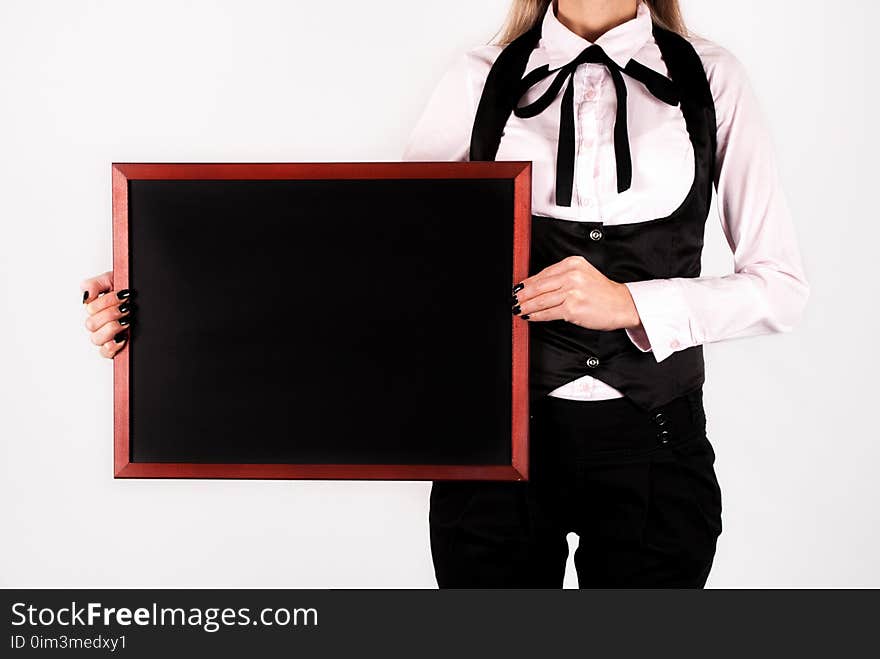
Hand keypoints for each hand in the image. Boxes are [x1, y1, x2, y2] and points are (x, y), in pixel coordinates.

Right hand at [81, 270, 132, 358]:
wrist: (150, 300)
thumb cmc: (130, 292)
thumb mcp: (113, 280)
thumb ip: (95, 284)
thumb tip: (86, 296)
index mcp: (95, 307)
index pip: (89, 308)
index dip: (107, 301)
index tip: (124, 295)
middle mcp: (98, 323)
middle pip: (91, 324)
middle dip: (111, 313)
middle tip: (127, 308)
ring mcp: (105, 336)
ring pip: (96, 338)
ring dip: (112, 328)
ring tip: (127, 321)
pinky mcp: (114, 348)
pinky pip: (105, 352)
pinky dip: (112, 346)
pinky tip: (123, 337)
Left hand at [511, 255, 641, 331]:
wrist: (622, 305)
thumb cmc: (602, 293)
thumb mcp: (582, 275)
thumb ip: (561, 277)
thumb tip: (534, 286)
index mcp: (572, 263)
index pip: (543, 273)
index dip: (527, 282)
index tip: (517, 288)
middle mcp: (572, 275)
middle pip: (539, 286)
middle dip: (522, 294)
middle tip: (513, 299)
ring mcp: (572, 291)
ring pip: (541, 300)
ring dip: (526, 306)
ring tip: (518, 309)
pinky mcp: (572, 307)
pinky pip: (548, 312)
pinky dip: (536, 315)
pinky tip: (530, 316)